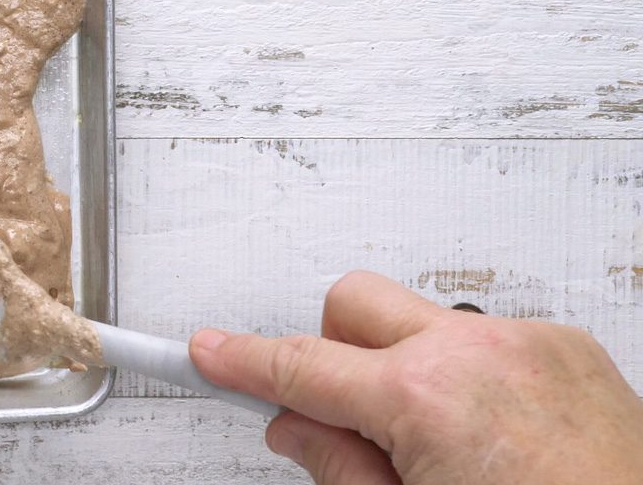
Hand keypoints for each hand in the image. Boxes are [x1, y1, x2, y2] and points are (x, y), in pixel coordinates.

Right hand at [189, 270, 642, 484]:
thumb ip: (342, 469)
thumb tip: (297, 429)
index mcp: (424, 397)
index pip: (299, 367)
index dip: (239, 361)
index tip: (204, 352)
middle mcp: (473, 351)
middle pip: (351, 304)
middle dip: (331, 349)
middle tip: (343, 417)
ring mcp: (527, 343)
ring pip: (421, 320)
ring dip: (410, 367)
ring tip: (442, 448)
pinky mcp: (569, 349)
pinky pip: (487, 339)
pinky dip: (472, 377)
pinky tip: (496, 440)